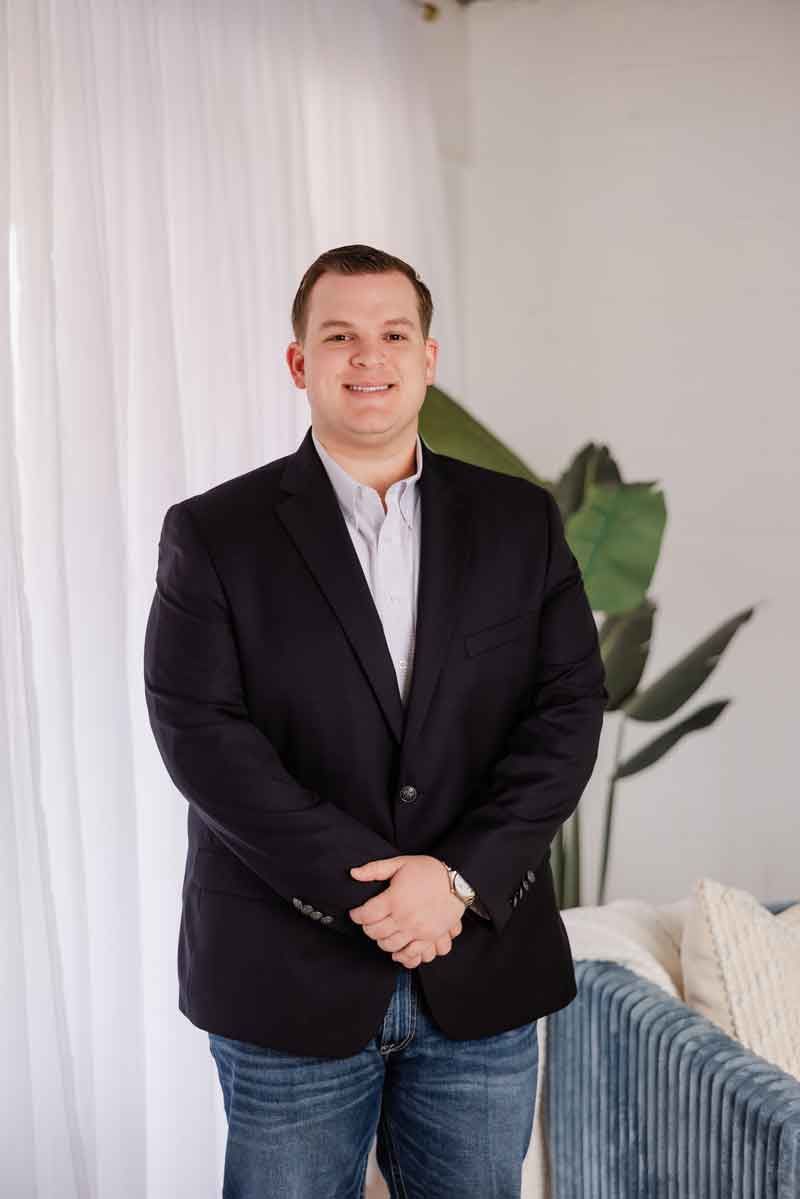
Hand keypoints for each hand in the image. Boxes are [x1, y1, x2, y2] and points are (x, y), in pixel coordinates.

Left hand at [349, 855, 465, 966]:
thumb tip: (353, 873)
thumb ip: (375, 869)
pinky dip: (401, 956)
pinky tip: (397, 950)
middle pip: (375, 932)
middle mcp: (404, 917)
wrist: (456, 880)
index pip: (366, 915)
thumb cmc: (427, 870)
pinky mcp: (429, 938)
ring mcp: (417, 930)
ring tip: (382, 932)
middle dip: (368, 928)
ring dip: (381, 941)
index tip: (356, 913)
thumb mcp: (400, 863)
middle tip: (369, 922)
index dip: (357, 915)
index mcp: (394, 899)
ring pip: (390, 945)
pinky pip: (411, 955)